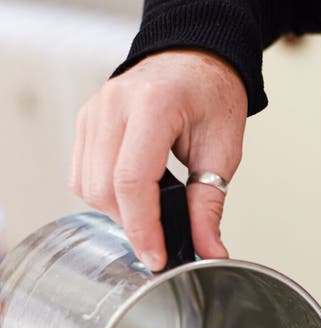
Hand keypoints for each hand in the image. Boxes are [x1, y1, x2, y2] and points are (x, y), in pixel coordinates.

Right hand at [70, 50, 247, 268]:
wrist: (195, 61)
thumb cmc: (211, 97)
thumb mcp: (223, 151)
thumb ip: (209, 205)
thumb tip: (208, 251)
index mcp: (152, 106)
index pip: (132, 181)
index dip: (142, 229)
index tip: (157, 258)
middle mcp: (114, 105)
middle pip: (104, 189)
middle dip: (133, 226)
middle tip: (161, 240)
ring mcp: (94, 112)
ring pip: (87, 187)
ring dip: (118, 213)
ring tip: (150, 213)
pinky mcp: (86, 122)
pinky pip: (81, 175)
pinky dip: (104, 197)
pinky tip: (132, 196)